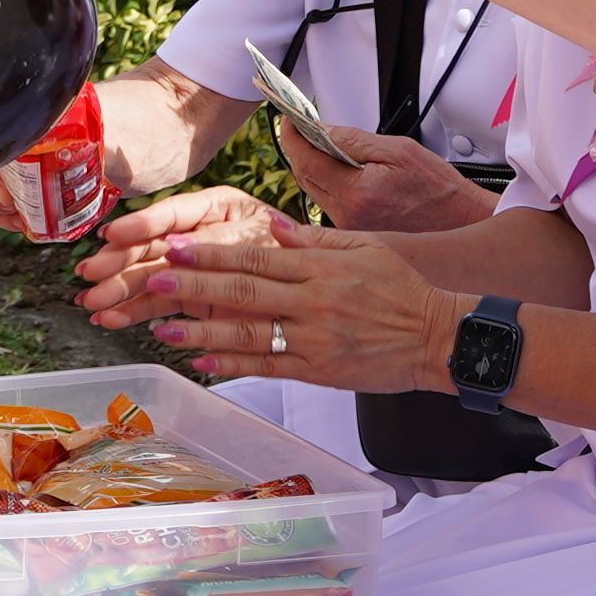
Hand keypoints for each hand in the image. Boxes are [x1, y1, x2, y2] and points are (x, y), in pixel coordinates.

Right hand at [69, 178, 276, 321]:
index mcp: (215, 208)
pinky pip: (159, 305)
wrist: (321, 289)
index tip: (113, 234)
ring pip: (148, 278)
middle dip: (119, 263)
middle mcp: (196, 235)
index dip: (141, 224)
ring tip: (93, 304)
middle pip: (151, 247)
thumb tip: (176, 245)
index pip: (172, 214)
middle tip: (91, 275)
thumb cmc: (295, 250)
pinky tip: (110, 319)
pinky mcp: (192, 299)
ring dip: (118, 291)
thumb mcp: (263, 238)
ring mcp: (192, 269)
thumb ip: (223, 242)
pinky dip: (133, 313)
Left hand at [105, 205, 467, 391]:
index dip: (211, 253)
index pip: (254, 256)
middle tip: (154, 278)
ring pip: (248, 333)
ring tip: (162, 325)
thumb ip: (314, 239)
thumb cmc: (404, 291)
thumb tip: (272, 224)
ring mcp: (314, 339)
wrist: (440, 339)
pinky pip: (269, 366)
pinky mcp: (320, 371)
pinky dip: (233, 365)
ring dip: (201, 331)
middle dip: (193, 285)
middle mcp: (313, 301)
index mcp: (320, 267)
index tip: (175, 246)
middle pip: (242, 291)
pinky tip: (201, 361)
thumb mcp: (365, 249)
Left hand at [278, 113, 494, 230]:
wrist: (461, 224)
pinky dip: (326, 183)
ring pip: (314, 192)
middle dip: (298, 149)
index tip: (288, 119)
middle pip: (304, 178)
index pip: (307, 161)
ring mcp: (348, 229)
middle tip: (299, 126)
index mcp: (357, 194)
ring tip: (318, 143)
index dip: (292, 137)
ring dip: (311, 166)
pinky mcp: (353, 235)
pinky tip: (336, 169)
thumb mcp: (398, 150)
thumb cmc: (437, 188)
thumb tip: (319, 129)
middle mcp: (347, 217)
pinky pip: (328, 204)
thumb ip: (353, 140)